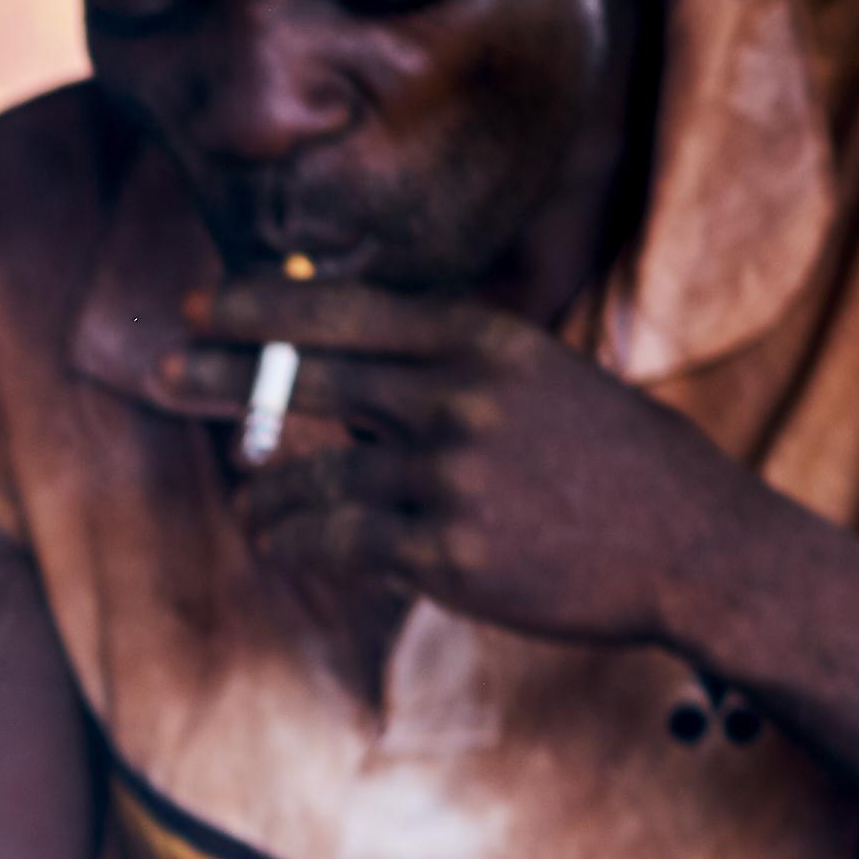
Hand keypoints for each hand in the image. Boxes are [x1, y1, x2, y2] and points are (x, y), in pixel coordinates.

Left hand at [148, 276, 773, 654]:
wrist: (696, 546)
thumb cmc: (619, 461)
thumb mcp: (544, 377)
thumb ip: (453, 367)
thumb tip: (351, 369)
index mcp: (482, 341)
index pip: (344, 311)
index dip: (261, 306)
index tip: (200, 303)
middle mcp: (457, 398)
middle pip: (308, 377)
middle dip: (223, 373)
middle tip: (162, 369)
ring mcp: (450, 479)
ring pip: (315, 479)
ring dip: (268, 495)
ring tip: (249, 507)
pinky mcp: (447, 555)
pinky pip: (342, 545)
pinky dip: (302, 544)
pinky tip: (282, 543)